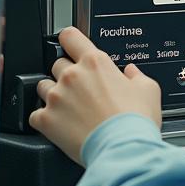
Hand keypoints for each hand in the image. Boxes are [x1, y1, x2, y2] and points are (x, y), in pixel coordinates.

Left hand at [29, 27, 161, 165]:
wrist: (122, 148)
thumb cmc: (135, 120)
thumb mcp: (149, 90)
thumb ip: (137, 76)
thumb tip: (131, 73)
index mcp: (95, 63)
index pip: (70, 36)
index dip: (69, 39)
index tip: (69, 45)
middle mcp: (72, 75)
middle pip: (57, 64)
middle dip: (67, 74)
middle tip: (81, 91)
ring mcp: (56, 97)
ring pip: (43, 87)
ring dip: (53, 94)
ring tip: (70, 110)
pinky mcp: (45, 119)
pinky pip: (35, 114)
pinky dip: (45, 119)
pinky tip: (60, 126)